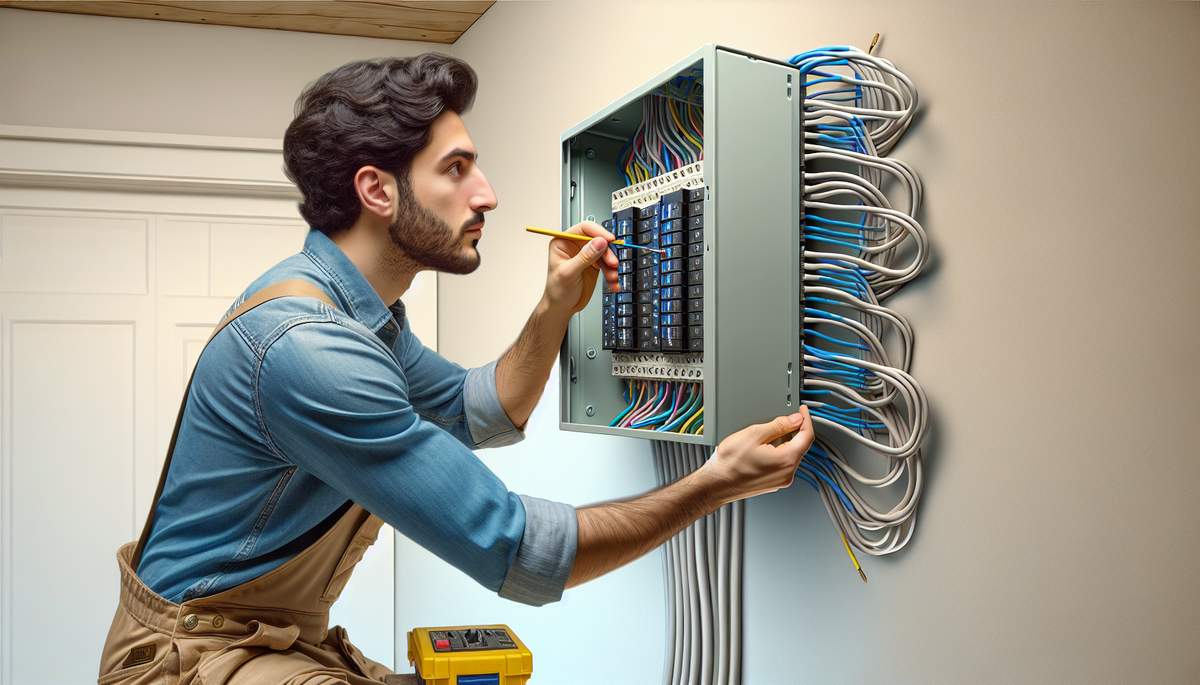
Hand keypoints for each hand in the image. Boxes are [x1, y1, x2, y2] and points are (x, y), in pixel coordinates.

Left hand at [541, 221, 619, 313]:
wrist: (562, 307)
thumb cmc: (557, 290)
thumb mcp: (569, 273)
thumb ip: (584, 257)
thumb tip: (599, 242)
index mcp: (563, 242)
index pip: (583, 229)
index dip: (598, 232)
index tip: (609, 240)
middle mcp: (575, 246)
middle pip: (598, 240)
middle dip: (607, 252)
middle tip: (613, 263)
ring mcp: (586, 255)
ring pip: (605, 252)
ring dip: (611, 266)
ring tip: (612, 277)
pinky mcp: (594, 265)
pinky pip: (607, 265)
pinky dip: (611, 273)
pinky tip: (612, 282)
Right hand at [698, 406, 814, 505]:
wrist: (716, 484)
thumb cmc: (730, 463)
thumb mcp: (754, 434)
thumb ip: (778, 426)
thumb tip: (794, 420)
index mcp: (786, 460)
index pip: (807, 436)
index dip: (806, 420)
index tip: (801, 411)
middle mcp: (787, 473)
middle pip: (800, 446)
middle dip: (794, 431)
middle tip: (784, 418)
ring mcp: (780, 480)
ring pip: (791, 455)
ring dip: (785, 442)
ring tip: (767, 434)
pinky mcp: (773, 483)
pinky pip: (782, 464)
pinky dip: (778, 453)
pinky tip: (763, 448)